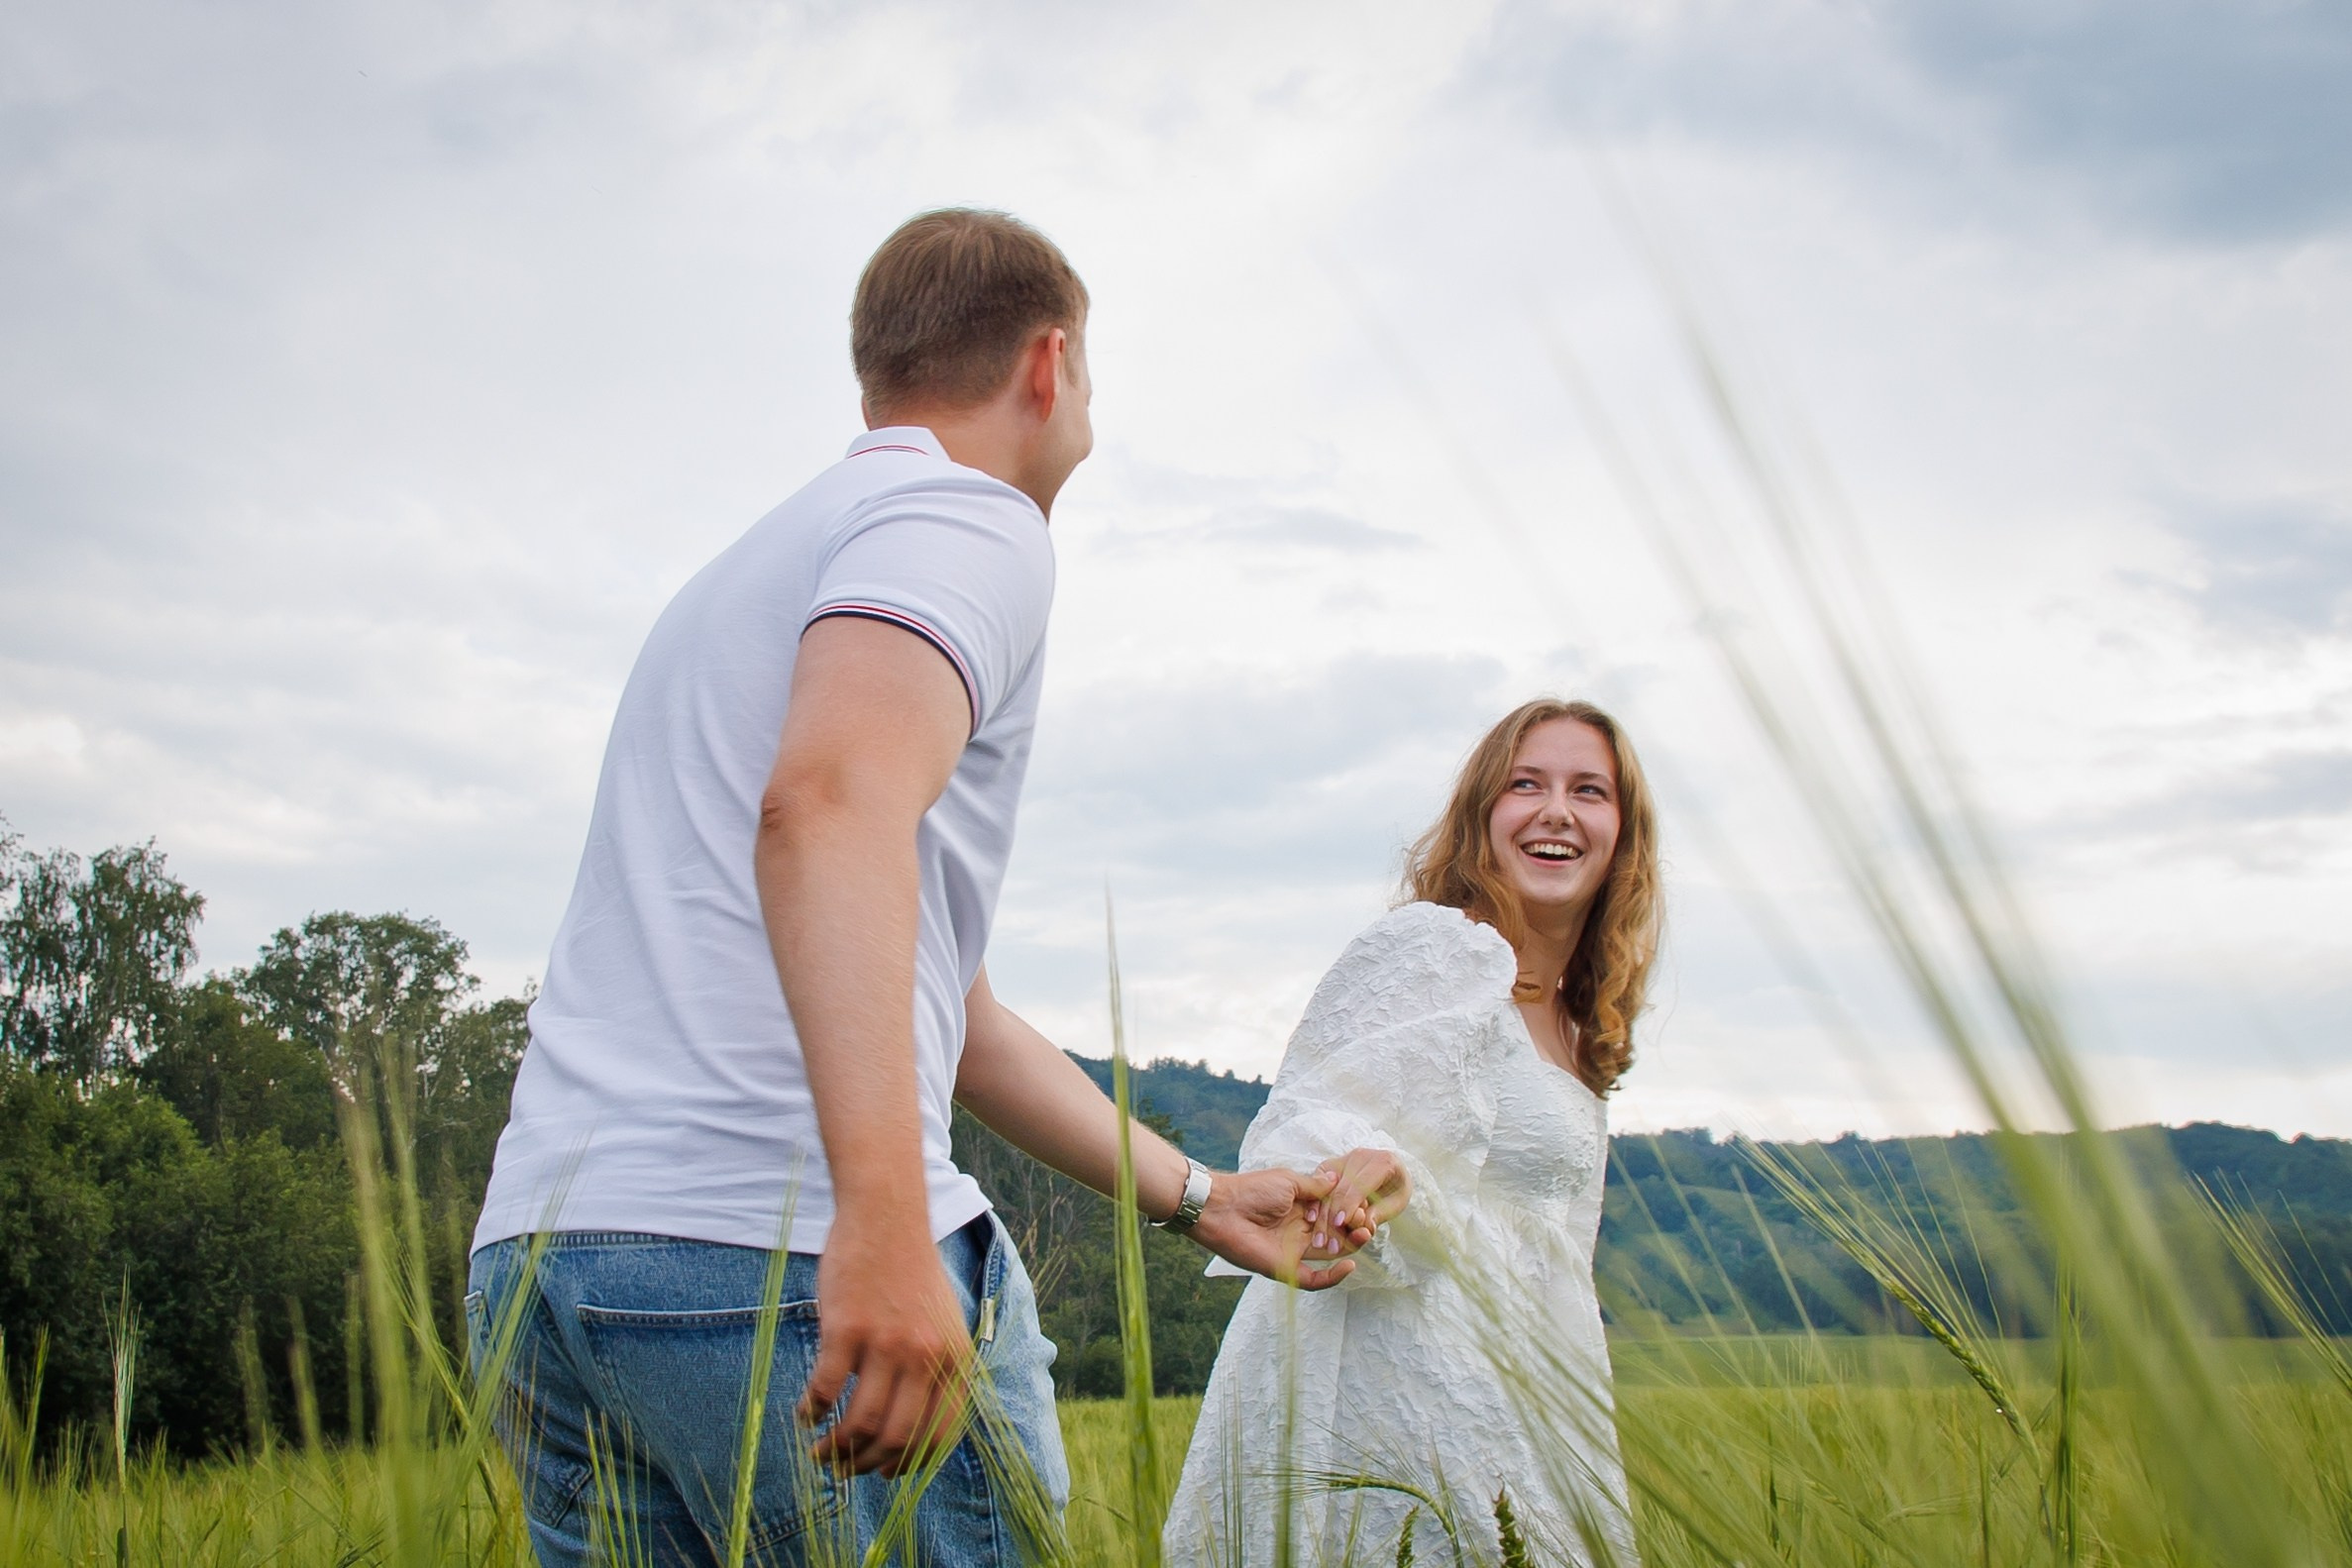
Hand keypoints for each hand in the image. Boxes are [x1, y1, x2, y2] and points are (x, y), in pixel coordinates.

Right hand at [796, 1212, 971, 1476]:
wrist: (887, 1218)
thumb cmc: (910, 1274)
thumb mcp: (943, 1324)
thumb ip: (938, 1372)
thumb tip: (915, 1433)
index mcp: (955, 1359)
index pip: (937, 1435)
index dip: (908, 1464)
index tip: (884, 1473)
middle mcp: (926, 1356)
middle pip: (896, 1438)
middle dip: (866, 1465)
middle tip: (843, 1468)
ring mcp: (886, 1343)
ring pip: (860, 1423)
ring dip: (836, 1449)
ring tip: (819, 1453)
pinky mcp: (847, 1329)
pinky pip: (825, 1390)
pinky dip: (811, 1413)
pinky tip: (803, 1415)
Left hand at [1188, 1167, 1357, 1288]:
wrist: (1222, 1208)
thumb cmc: (1251, 1190)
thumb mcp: (1289, 1181)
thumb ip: (1315, 1186)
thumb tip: (1339, 1178)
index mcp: (1302, 1209)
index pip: (1334, 1213)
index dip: (1349, 1210)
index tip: (1364, 1203)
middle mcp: (1301, 1230)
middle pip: (1336, 1234)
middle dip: (1354, 1228)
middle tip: (1366, 1222)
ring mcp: (1295, 1250)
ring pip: (1331, 1254)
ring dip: (1350, 1247)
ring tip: (1363, 1235)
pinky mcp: (1287, 1268)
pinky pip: (1315, 1280)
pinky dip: (1333, 1277)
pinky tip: (1349, 1264)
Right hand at [1302, 1147, 1410, 1262]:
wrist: (1390, 1172)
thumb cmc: (1396, 1188)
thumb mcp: (1398, 1202)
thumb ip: (1381, 1213)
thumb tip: (1366, 1228)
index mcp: (1383, 1161)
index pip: (1361, 1184)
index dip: (1350, 1204)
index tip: (1340, 1223)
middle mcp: (1360, 1156)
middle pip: (1340, 1188)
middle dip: (1333, 1217)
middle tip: (1329, 1243)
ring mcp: (1343, 1159)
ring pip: (1326, 1189)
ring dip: (1321, 1216)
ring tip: (1320, 1240)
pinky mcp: (1329, 1166)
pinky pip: (1318, 1185)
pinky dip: (1315, 1203)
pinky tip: (1311, 1220)